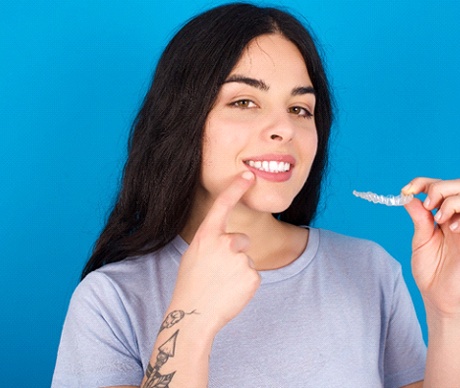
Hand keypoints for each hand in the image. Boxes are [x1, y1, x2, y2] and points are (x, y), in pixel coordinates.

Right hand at [171, 171, 260, 333]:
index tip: (248, 175)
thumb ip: (211, 241)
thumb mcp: (194, 255)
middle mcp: (224, 243)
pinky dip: (245, 284)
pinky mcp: (252, 276)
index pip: (223, 205)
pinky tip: (231, 292)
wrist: (193, 316)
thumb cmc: (191, 285)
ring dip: (239, 270)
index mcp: (206, 236)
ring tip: (222, 284)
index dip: (236, 188)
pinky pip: (253, 275)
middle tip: (217, 273)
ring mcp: (240, 259)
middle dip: (235, 253)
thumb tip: (231, 240)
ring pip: (247, 259)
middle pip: (241, 239)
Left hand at [403, 177, 459, 317]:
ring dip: (452, 200)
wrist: (442, 299)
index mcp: (443, 215)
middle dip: (439, 188)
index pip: (437, 186)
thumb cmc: (431, 273)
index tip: (407, 190)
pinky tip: (453, 228)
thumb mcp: (421, 240)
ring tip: (441, 218)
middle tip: (428, 206)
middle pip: (457, 184)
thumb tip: (407, 195)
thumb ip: (419, 218)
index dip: (423, 182)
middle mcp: (459, 217)